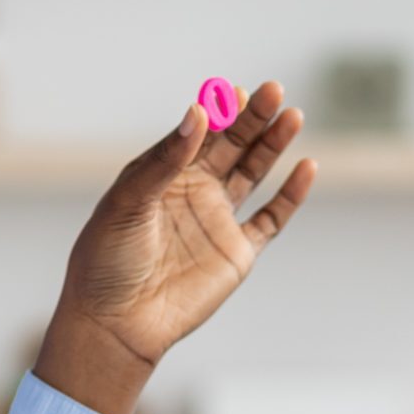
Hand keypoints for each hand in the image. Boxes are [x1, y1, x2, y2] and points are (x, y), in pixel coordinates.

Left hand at [35, 82, 312, 413]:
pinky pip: (271, 219)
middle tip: (273, 89)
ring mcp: (217, 220)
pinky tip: (306, 168)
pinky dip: (290, 195)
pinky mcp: (237, 252)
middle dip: (253, 117)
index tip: (234, 91)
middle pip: (231, 145)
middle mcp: (193, 191)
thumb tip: (198, 113)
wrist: (116, 323)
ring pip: (254, 172)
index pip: (198, 132)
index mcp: (162, 174)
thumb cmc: (107, 261)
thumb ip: (164, 160)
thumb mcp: (128, 203)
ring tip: (293, 115)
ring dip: (273, 144)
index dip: (219, 110)